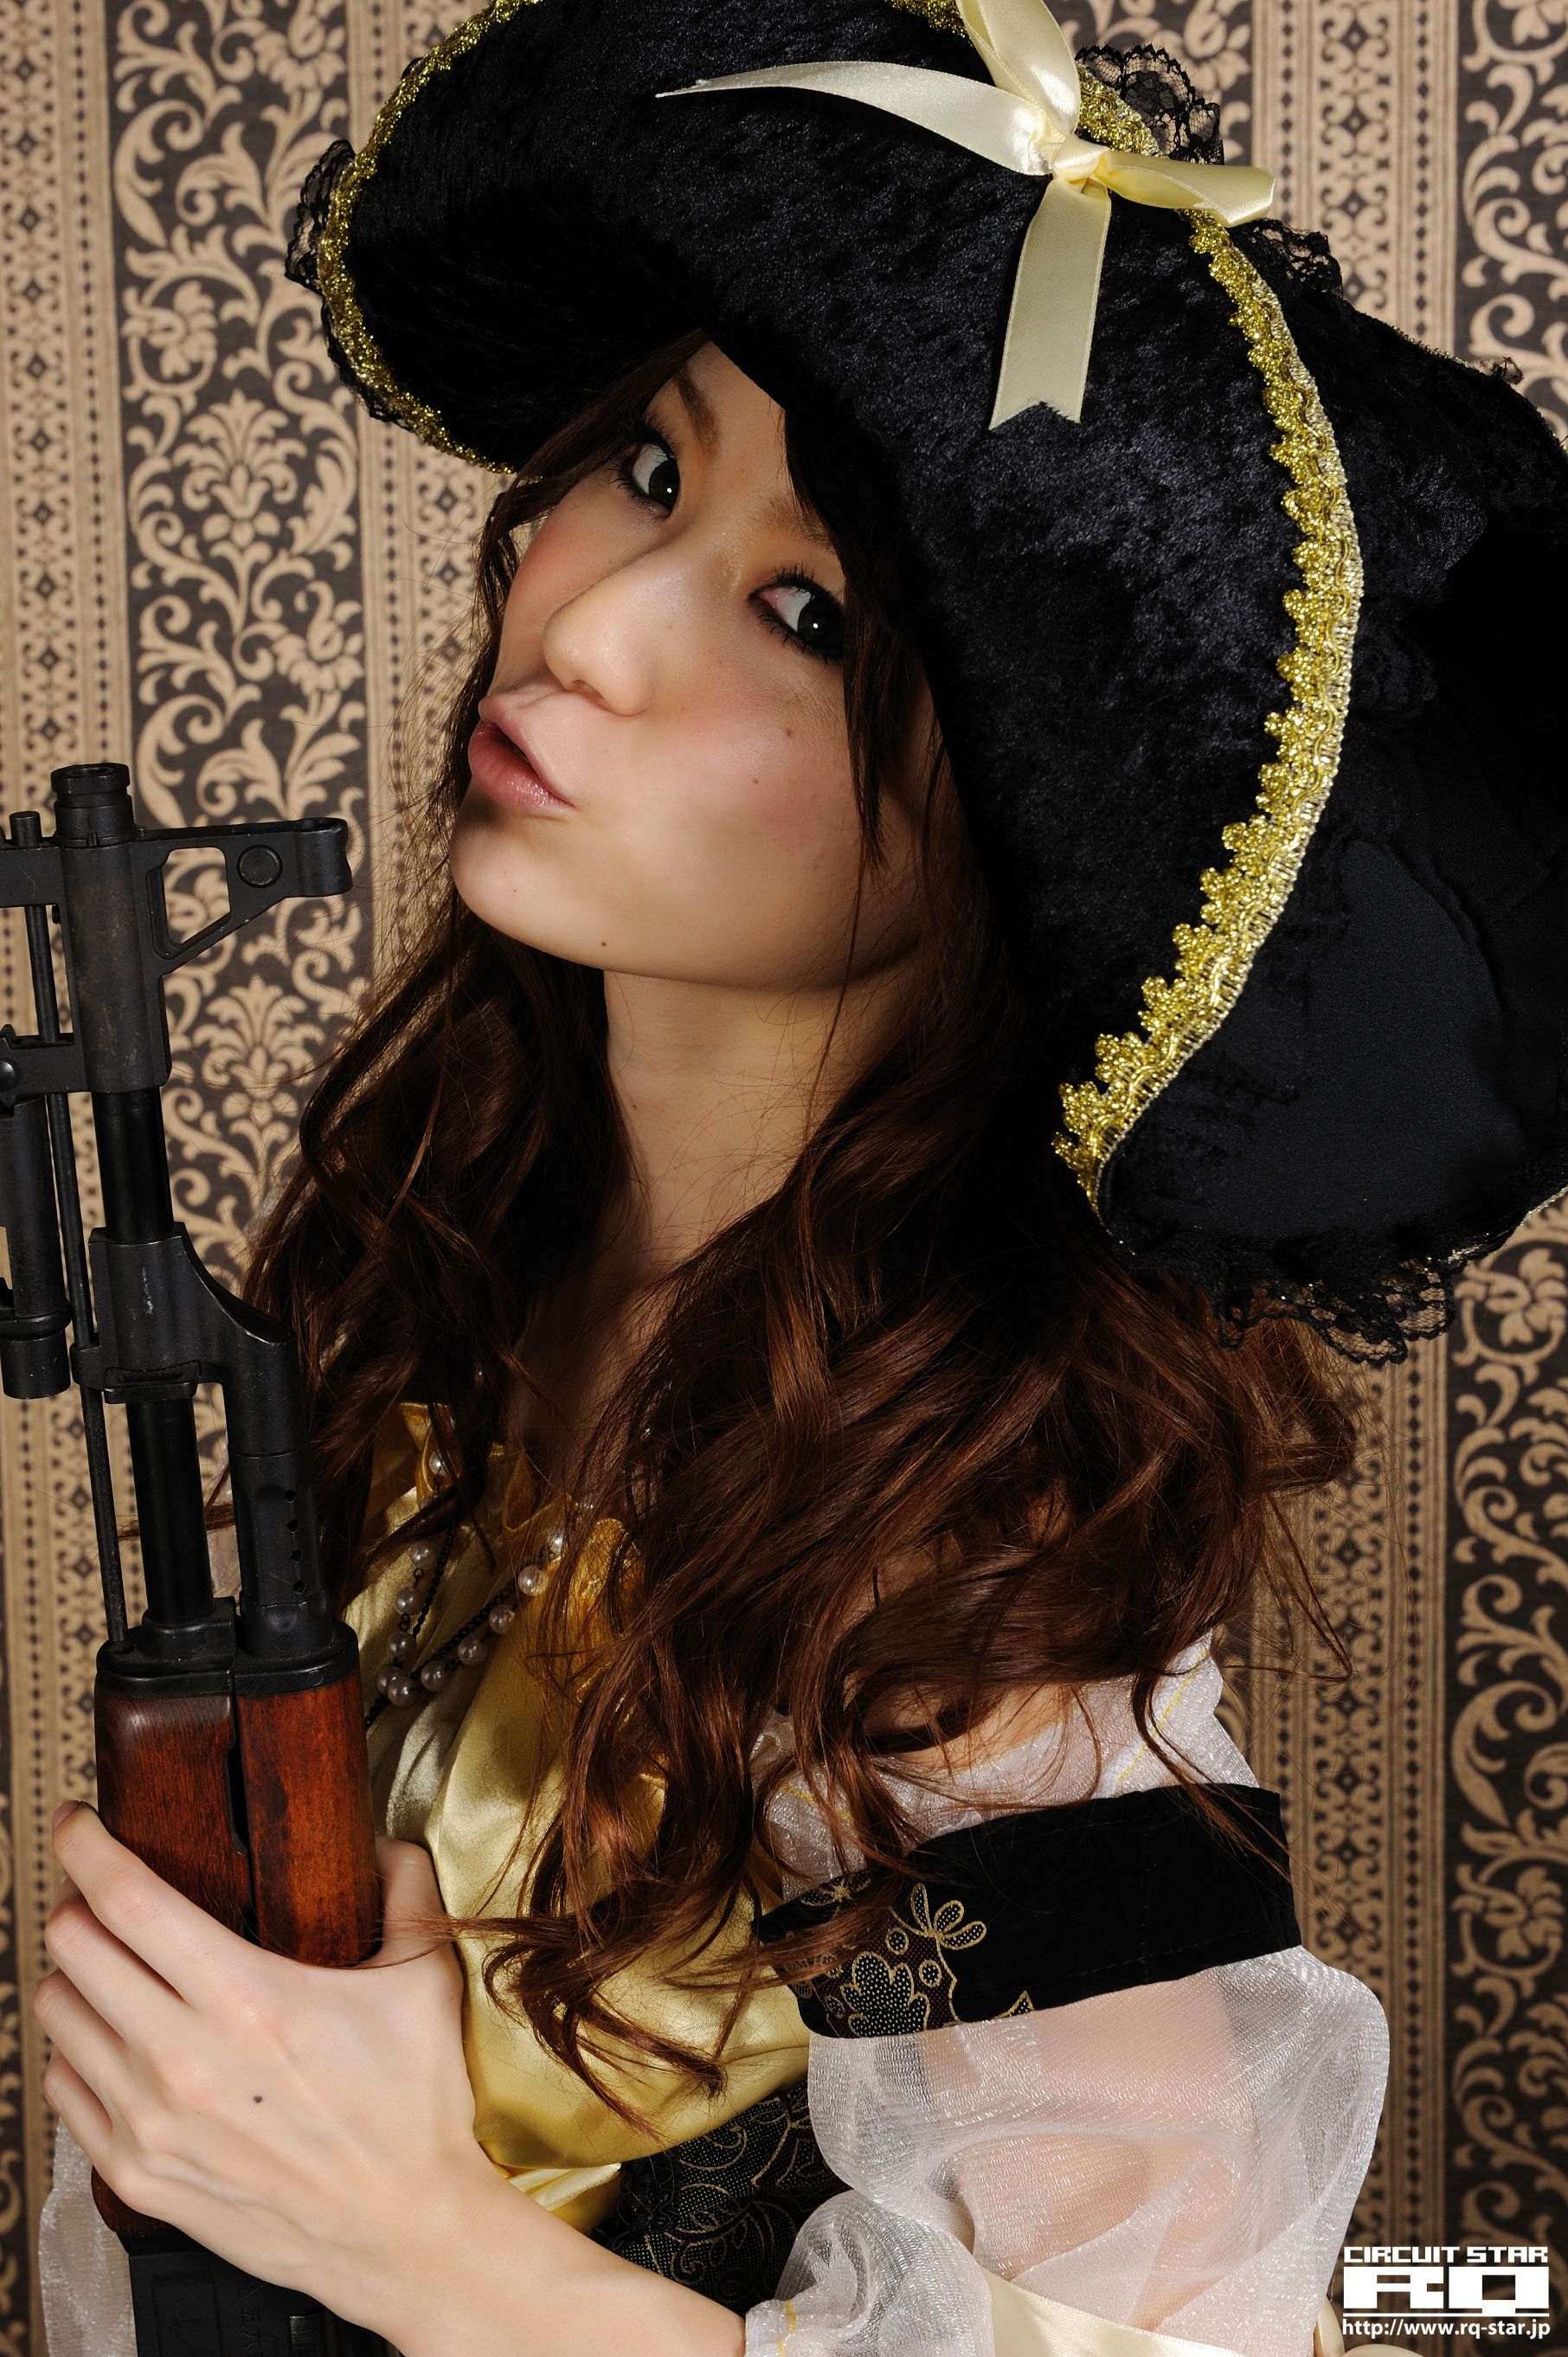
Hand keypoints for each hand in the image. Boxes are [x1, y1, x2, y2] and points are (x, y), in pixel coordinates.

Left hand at [36, 1803, 497, 2330]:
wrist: (402, 2231)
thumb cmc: (412, 2110)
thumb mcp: (425, 1980)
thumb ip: (405, 1889)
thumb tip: (383, 1840)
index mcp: (248, 1999)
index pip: (128, 1900)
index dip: (86, 1847)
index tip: (79, 1823)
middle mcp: (185, 2058)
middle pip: (75, 1948)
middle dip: (76, 1902)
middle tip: (99, 1893)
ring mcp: (151, 2122)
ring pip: (58, 2014)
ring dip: (75, 1975)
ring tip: (110, 1966)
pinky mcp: (137, 2174)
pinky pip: (63, 2089)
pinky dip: (77, 2050)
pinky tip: (115, 2039)